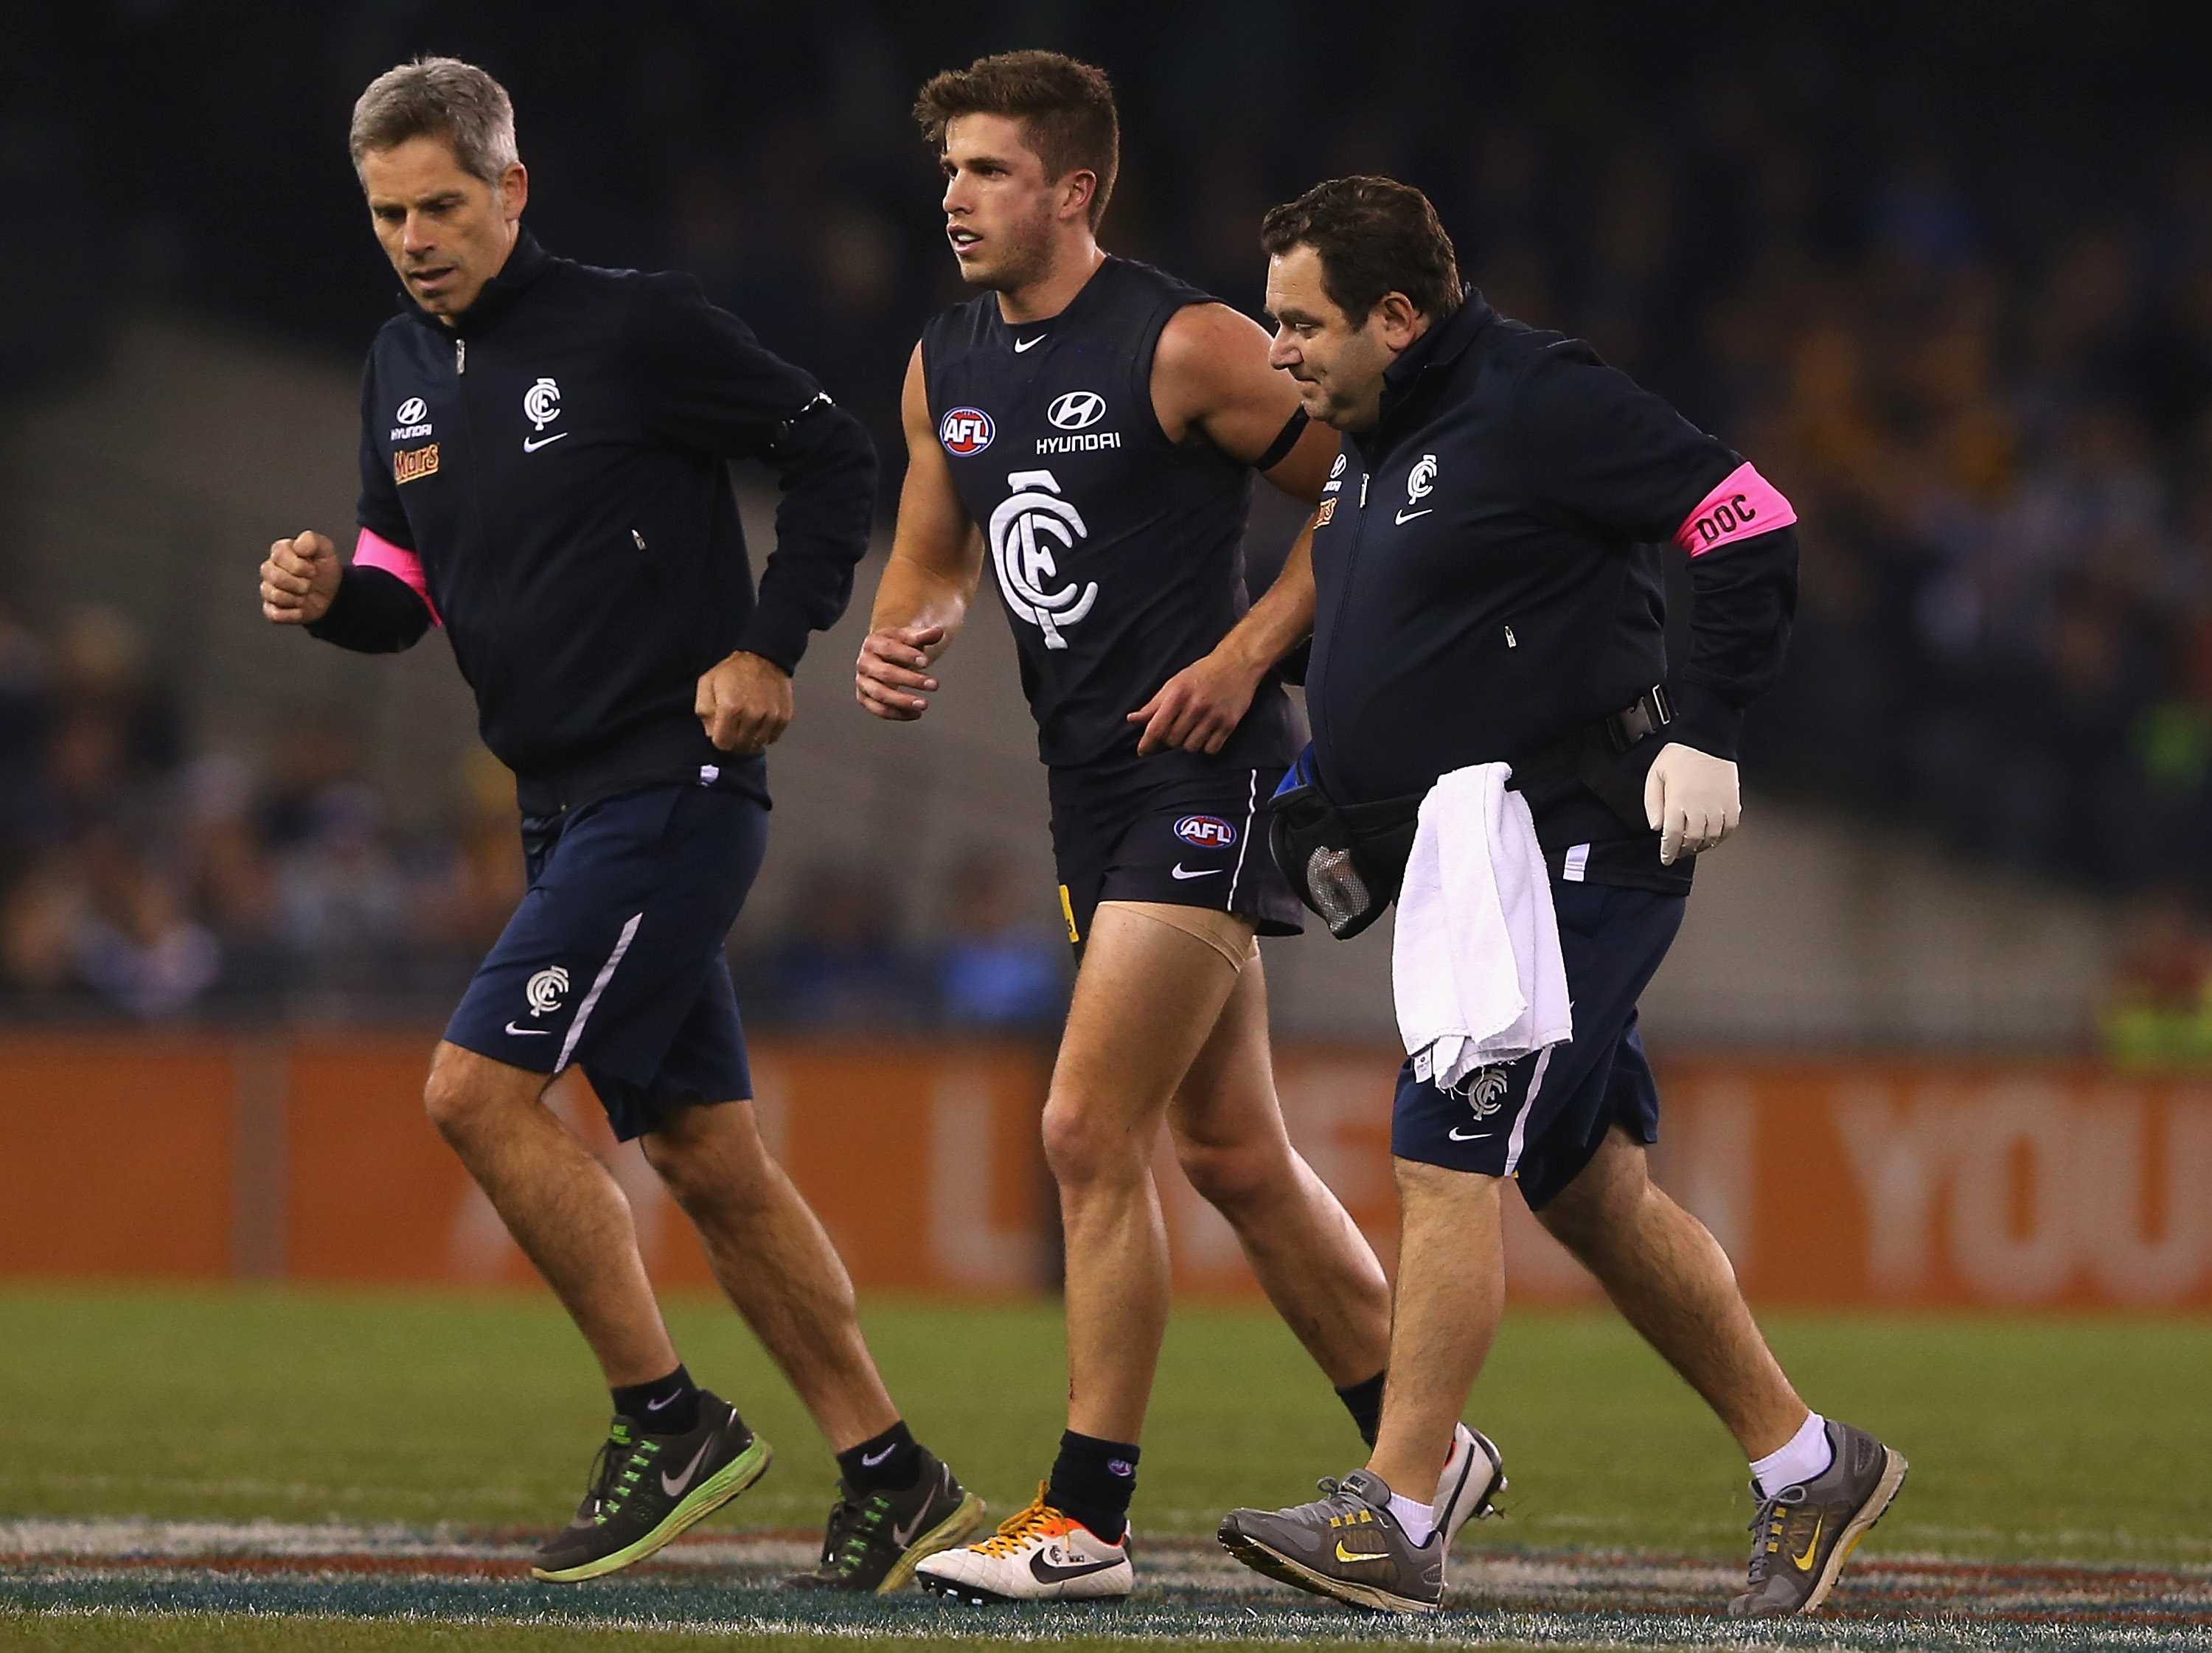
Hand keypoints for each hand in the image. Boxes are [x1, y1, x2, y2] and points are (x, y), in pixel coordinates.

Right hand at [260, 530, 339, 624]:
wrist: (332, 594)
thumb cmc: (324, 569)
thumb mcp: (325, 549)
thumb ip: (312, 540)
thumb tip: (298, 546)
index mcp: (280, 552)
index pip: (278, 555)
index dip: (300, 566)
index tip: (314, 570)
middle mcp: (269, 570)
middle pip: (275, 578)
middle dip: (300, 584)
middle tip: (310, 584)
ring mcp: (268, 590)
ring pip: (275, 596)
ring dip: (299, 598)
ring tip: (306, 595)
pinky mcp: (271, 609)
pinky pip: (277, 614)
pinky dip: (295, 613)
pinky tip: (302, 608)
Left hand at [695, 651, 792, 752]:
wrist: (763, 658)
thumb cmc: (733, 671)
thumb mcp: (706, 684)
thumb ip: (703, 712)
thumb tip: (711, 734)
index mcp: (730, 708)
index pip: (723, 744)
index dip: (719, 740)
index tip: (721, 731)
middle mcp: (752, 715)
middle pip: (740, 747)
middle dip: (734, 742)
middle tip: (733, 729)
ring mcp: (770, 717)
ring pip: (757, 745)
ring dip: (750, 739)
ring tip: (747, 725)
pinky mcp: (783, 717)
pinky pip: (772, 739)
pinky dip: (765, 735)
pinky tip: (759, 723)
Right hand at [854, 623, 943, 720]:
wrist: (880, 657)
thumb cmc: (896, 646)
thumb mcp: (907, 638)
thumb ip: (922, 635)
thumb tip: (938, 632)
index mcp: (873, 643)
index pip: (889, 648)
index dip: (908, 655)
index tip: (926, 662)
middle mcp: (864, 662)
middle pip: (886, 673)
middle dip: (911, 680)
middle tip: (934, 685)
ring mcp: (862, 682)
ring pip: (880, 694)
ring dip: (903, 701)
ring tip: (924, 705)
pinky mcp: (863, 698)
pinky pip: (879, 710)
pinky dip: (898, 714)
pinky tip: (916, 714)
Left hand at [1127, 649, 1259, 755]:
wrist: (1237, 663)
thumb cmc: (1202, 673)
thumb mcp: (1174, 684)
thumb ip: (1154, 704)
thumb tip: (1132, 719)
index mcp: (1178, 694)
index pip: (1157, 728)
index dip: (1147, 743)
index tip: (1143, 751)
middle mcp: (1196, 706)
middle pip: (1173, 741)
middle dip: (1170, 740)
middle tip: (1175, 731)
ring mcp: (1214, 716)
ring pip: (1191, 747)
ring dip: (1188, 744)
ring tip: (1191, 731)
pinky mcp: (1229, 723)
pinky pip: (1211, 749)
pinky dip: (1206, 746)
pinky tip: (1205, 735)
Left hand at [1643, 742, 1741, 865]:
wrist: (1707, 739)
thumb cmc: (1680, 755)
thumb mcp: (1655, 775)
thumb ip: (1652, 803)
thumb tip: (1655, 826)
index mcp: (1678, 802)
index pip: (1672, 837)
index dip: (1668, 851)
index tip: (1666, 858)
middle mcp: (1700, 807)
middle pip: (1691, 841)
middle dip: (1682, 851)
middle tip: (1677, 853)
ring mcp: (1718, 806)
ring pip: (1710, 838)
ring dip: (1701, 847)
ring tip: (1693, 847)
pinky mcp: (1732, 803)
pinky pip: (1729, 829)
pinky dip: (1721, 838)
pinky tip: (1713, 839)